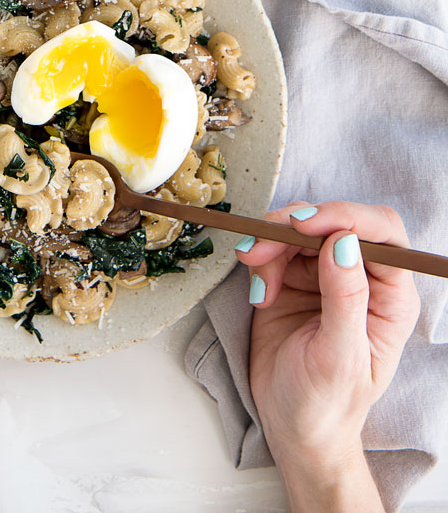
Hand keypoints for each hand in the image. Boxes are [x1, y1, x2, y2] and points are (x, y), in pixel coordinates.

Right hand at [238, 200, 419, 512]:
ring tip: (255, 273)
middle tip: (262, 244)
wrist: (294, 428)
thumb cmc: (327, 405)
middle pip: (336, 223)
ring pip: (301, 229)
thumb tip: (343, 243)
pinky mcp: (294, 278)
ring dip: (272, 243)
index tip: (304, 224)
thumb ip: (344, 299)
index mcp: (391, 297)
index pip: (383, 235)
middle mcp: (363, 279)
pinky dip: (261, 260)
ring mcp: (327, 276)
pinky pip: (276, 247)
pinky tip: (258, 295)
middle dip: (296, 227)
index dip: (346, 218)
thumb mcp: (338, 357)